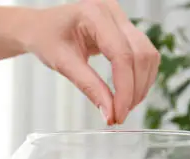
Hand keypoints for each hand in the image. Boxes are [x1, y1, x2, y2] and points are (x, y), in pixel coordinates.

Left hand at [23, 0, 160, 124]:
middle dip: (134, 90)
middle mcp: (113, 12)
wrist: (41, 27)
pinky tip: (128, 93)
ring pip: (148, 55)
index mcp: (94, 14)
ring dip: (141, 85)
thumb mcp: (63, 63)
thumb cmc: (46, 38)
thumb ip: (88, 87)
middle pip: (140, 55)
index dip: (124, 89)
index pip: (122, 54)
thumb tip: (109, 113)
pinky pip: (145, 55)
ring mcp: (123, 19)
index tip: (118, 114)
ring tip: (124, 106)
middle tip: (120, 115)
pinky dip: (140, 77)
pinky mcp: (127, 30)